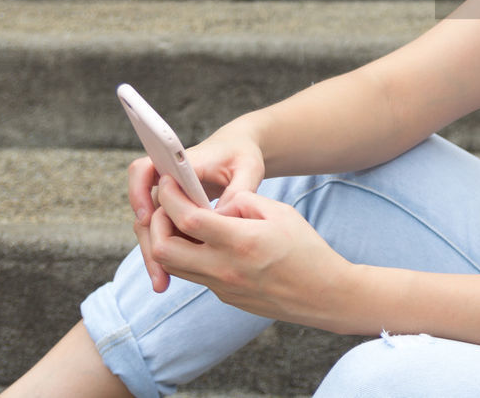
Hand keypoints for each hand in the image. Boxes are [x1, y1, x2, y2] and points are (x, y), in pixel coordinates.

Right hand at [129, 124, 266, 292]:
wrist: (238, 152)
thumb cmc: (243, 156)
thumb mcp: (249, 168)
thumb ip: (239, 189)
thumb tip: (222, 218)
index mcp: (181, 163)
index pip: (145, 170)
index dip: (138, 191)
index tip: (146, 216)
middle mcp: (166, 181)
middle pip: (143, 209)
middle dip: (148, 240)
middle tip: (157, 271)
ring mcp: (167, 198)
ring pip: (149, 228)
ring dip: (153, 254)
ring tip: (161, 282)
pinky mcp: (172, 212)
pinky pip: (162, 234)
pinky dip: (164, 254)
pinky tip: (169, 277)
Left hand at [146, 175, 353, 329]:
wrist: (323, 294)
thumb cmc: (308, 250)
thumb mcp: (281, 213)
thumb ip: (245, 202)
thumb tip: (220, 204)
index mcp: (240, 241)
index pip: (187, 219)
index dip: (171, 198)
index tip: (169, 183)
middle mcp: (224, 268)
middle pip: (163, 249)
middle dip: (156, 224)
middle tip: (168, 207)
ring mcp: (221, 286)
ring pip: (172, 266)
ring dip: (167, 242)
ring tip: (182, 222)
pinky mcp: (224, 296)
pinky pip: (194, 274)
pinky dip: (189, 255)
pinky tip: (205, 242)